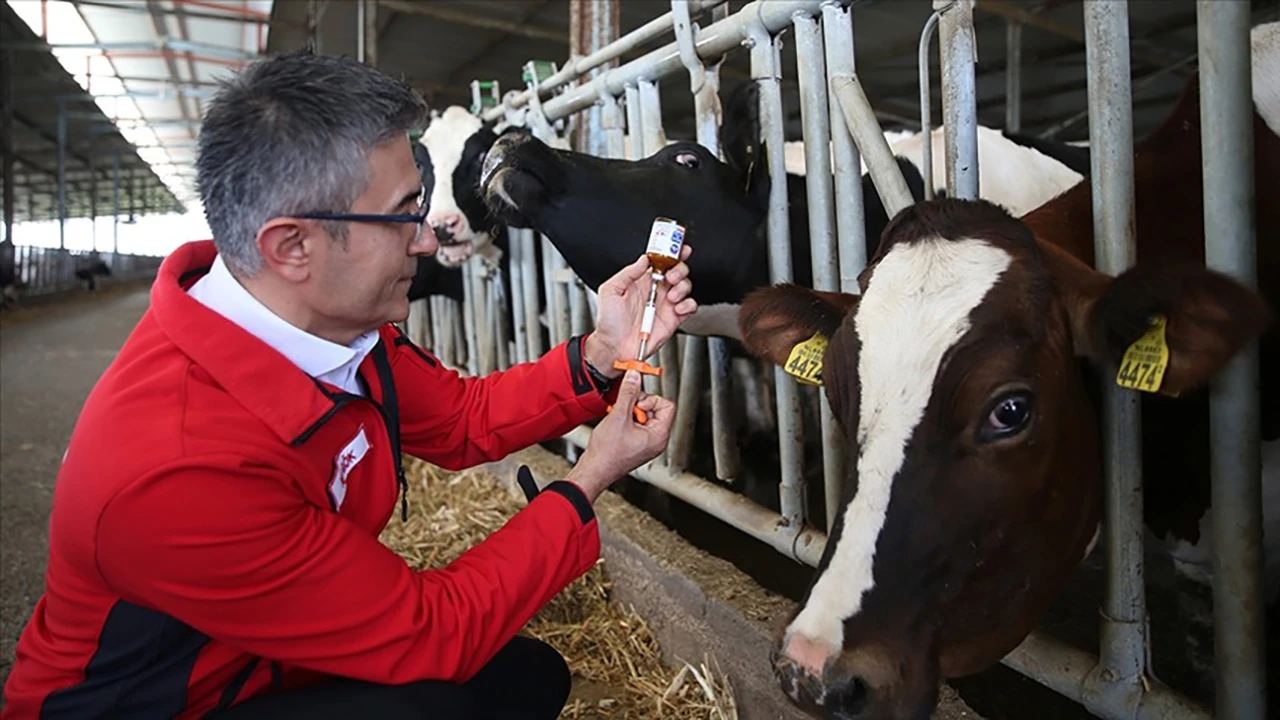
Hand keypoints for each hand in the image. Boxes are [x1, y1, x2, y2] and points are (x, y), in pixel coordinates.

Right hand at [566, 370, 675, 502]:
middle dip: (639, 404)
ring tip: (618, 418)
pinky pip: (637, 424)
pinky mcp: (637, 444)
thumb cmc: (607, 453)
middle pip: (656, 409)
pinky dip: (626, 420)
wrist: (594, 470)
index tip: (636, 401)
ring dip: (630, 411)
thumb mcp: (619, 416)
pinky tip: (615, 424)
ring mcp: (646, 443)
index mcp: (659, 435)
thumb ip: (629, 393)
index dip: (651, 399)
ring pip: (645, 415)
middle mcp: (656, 440)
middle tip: (625, 409)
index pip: (667, 405)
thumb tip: (634, 377)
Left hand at [583, 244, 697, 377]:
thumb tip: (644, 259)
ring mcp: (666, 304)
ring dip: (682, 287)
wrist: (614, 346)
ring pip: (686, 286)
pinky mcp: (674, 318)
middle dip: (679, 269)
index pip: (661, 261)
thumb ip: (627, 273)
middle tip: (671, 276)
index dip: (672, 252)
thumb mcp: (610, 290)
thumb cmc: (609, 321)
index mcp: (642, 280)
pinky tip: (677, 308)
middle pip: (678, 271)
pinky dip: (688, 304)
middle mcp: (656, 290)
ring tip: (671, 295)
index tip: (678, 248)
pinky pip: (690, 307)